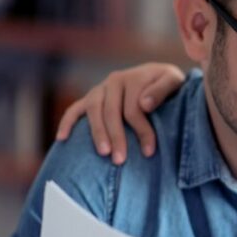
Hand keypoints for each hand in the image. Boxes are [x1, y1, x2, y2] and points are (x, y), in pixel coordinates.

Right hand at [55, 62, 185, 163]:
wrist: (160, 77)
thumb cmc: (169, 84)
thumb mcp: (173, 81)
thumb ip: (162, 89)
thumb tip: (145, 104)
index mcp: (134, 77)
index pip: (134, 108)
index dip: (141, 130)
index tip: (149, 151)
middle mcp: (114, 81)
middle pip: (112, 111)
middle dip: (116, 136)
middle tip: (120, 160)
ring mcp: (100, 89)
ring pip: (94, 111)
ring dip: (97, 132)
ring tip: (104, 153)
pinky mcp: (91, 98)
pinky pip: (75, 109)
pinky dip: (67, 122)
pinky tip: (62, 139)